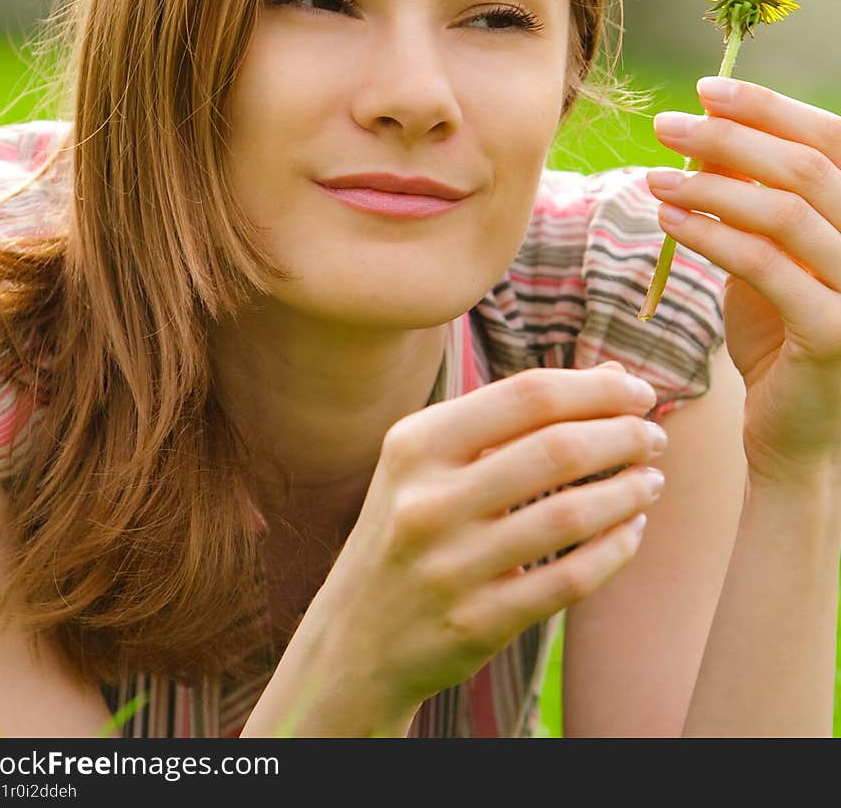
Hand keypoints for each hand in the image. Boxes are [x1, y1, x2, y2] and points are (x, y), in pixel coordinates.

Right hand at [306, 365, 663, 716]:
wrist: (355, 636)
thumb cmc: (409, 527)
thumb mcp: (431, 461)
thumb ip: (512, 415)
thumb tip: (610, 373)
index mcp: (416, 444)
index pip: (527, 395)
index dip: (595, 389)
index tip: (637, 391)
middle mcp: (427, 500)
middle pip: (556, 449)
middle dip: (623, 435)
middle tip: (653, 436)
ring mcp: (450, 566)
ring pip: (570, 516)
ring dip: (627, 491)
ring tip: (650, 480)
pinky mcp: (476, 623)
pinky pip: (569, 579)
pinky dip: (614, 550)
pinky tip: (630, 530)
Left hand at [647, 78, 840, 484]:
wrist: (791, 433)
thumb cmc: (779, 338)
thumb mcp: (768, 256)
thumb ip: (754, 198)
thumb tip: (712, 129)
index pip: (834, 139)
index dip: (772, 107)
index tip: (707, 89)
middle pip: (810, 166)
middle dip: (731, 136)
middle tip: (666, 124)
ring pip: (787, 211)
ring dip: (712, 183)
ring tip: (655, 174)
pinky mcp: (834, 333)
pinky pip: (765, 266)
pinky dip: (710, 234)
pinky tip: (668, 218)